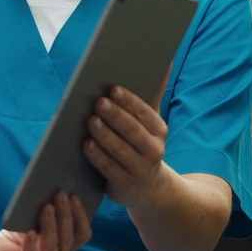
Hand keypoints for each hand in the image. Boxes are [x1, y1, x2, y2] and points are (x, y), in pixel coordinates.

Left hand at [0, 192, 88, 250]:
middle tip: (60, 194)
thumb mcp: (17, 231)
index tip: (74, 195)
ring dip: (51, 228)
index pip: (77, 238)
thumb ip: (33, 220)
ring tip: (46, 207)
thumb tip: (45, 195)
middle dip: (65, 216)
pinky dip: (30, 249)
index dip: (78, 217)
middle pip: (66, 243)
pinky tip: (29, 233)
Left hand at [84, 84, 168, 210]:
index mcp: (159, 131)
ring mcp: (138, 169)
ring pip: (119, 149)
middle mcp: (153, 150)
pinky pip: (109, 168)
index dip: (129, 102)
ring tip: (91, 120)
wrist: (150, 189)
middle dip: (115, 116)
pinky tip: (87, 144)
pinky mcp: (124, 184)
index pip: (145, 114)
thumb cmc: (143, 145)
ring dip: (104, 134)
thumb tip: (164, 60)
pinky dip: (97, 156)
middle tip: (98, 102)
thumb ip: (153, 94)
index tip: (113, 89)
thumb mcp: (151, 123)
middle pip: (132, 131)